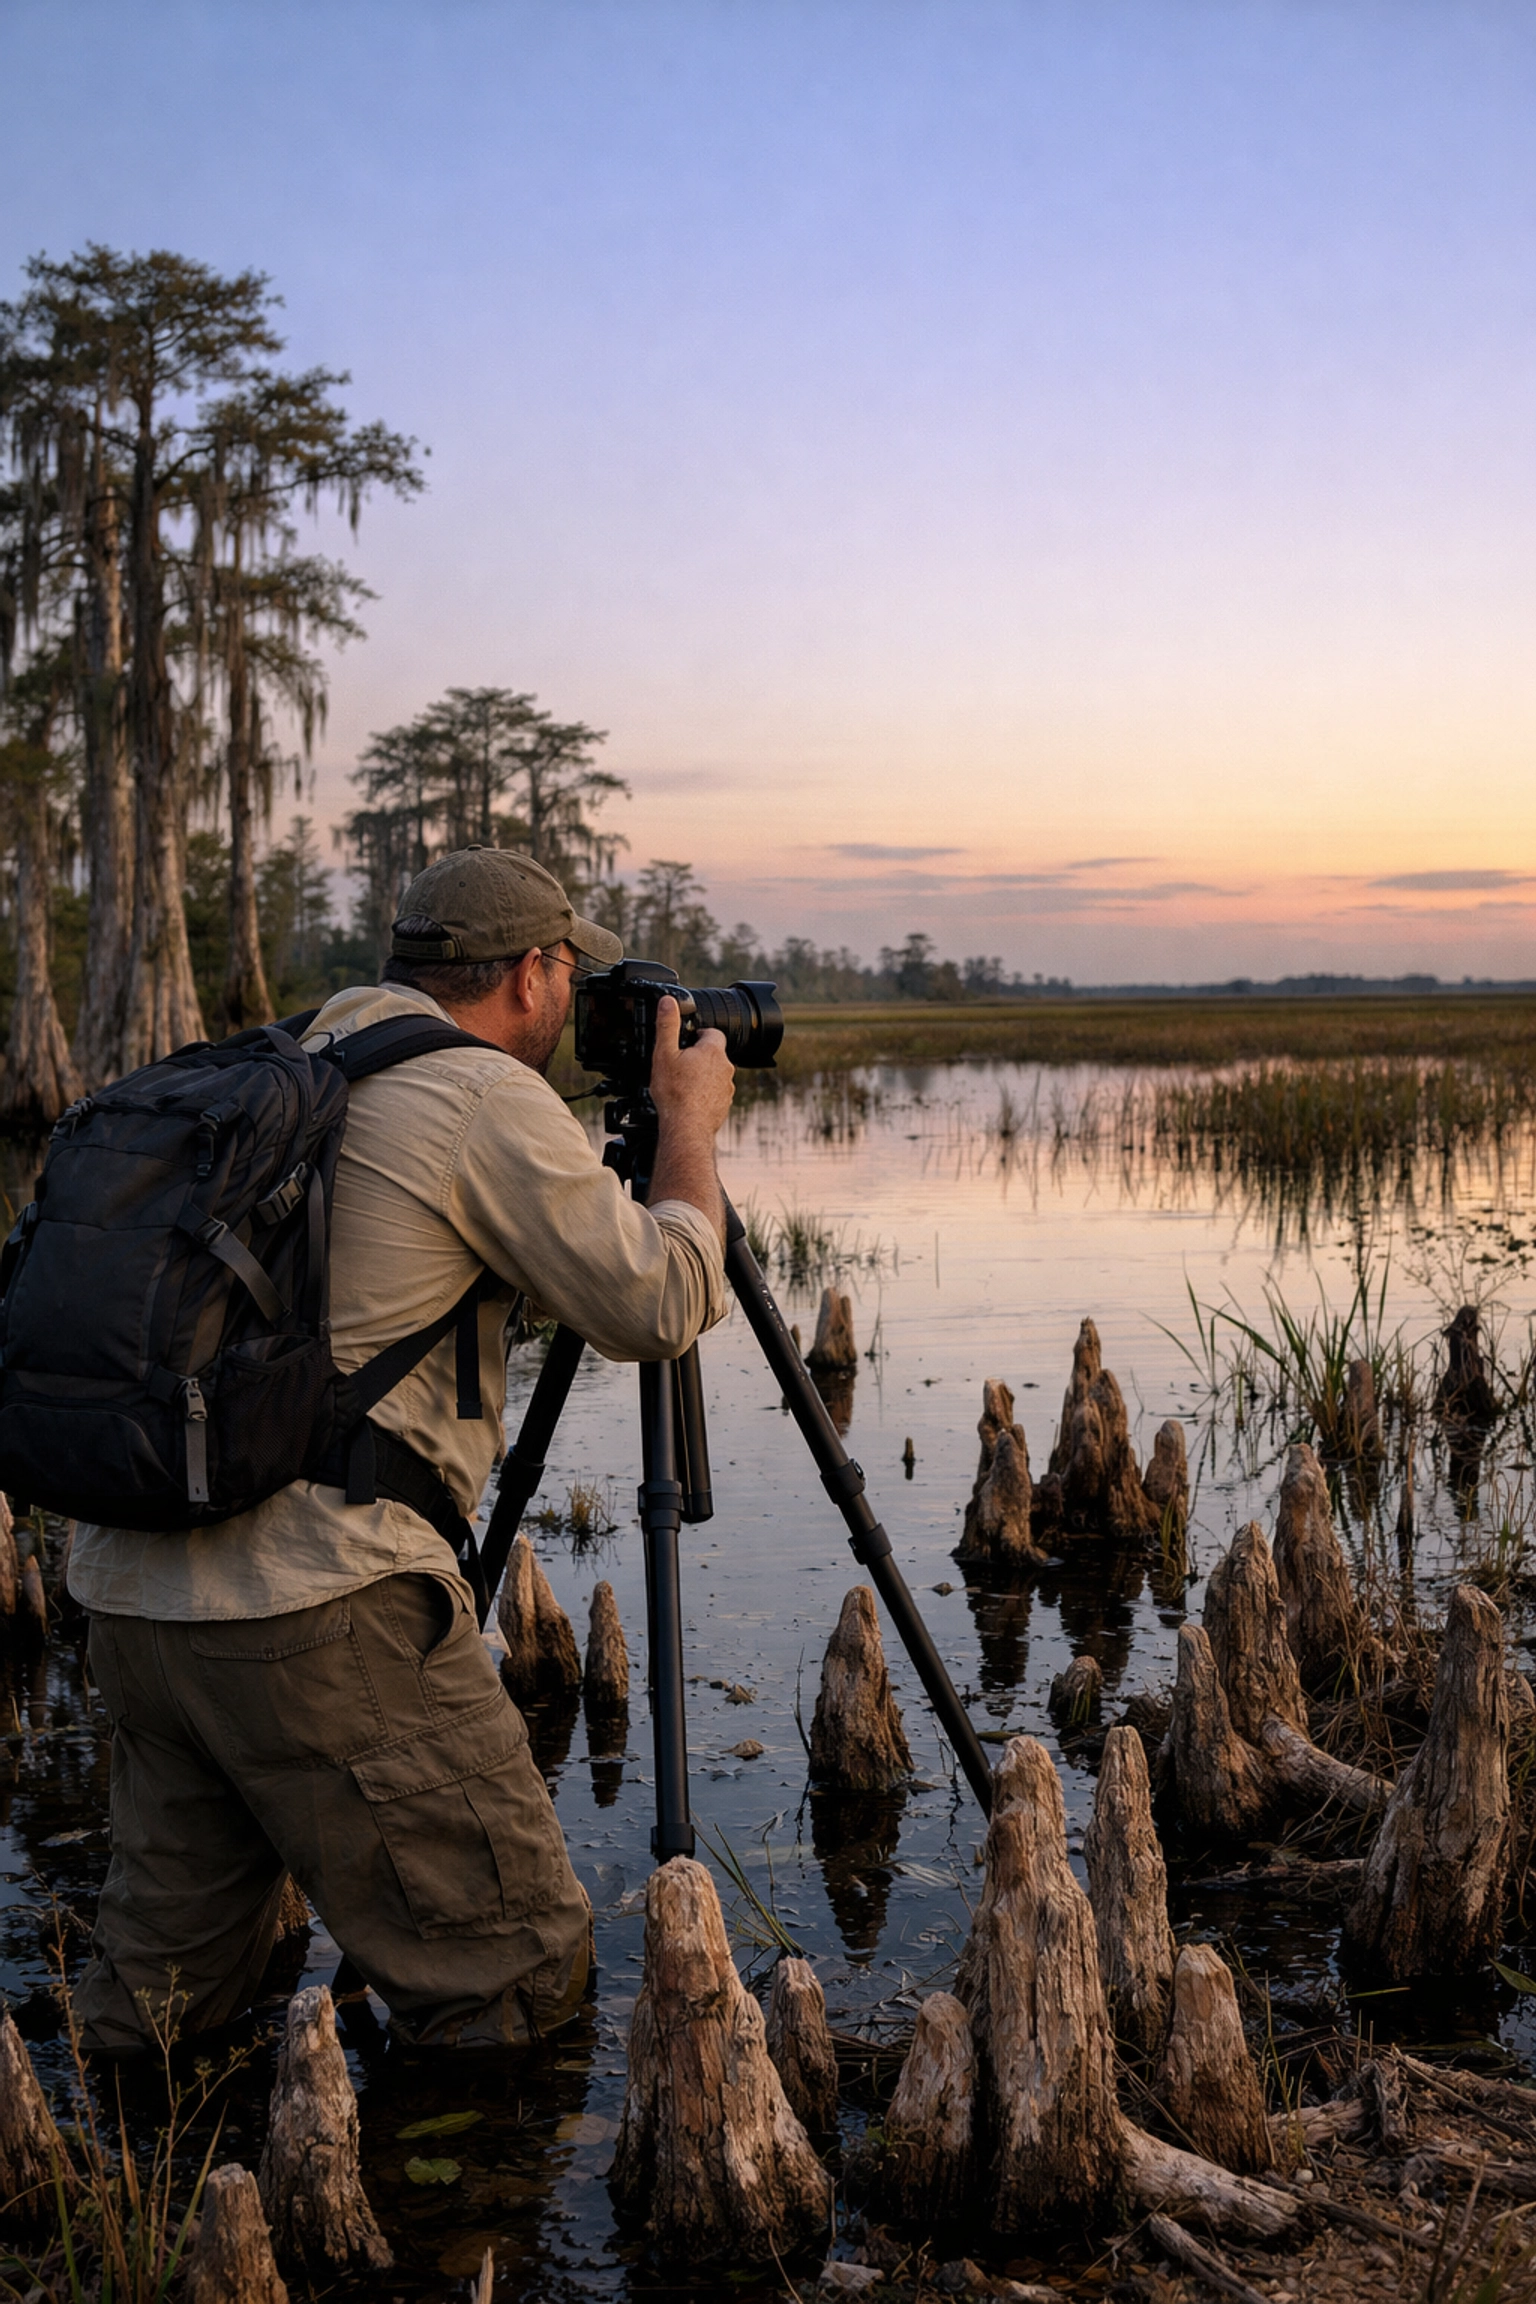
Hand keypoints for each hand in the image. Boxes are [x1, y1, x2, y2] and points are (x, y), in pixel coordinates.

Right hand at [649, 995, 734, 1137]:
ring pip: (714, 1074)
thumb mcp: (664, 1053)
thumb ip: (667, 1025)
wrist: (686, 1128)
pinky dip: (703, 1094)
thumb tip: (668, 1001)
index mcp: (713, 1050)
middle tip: (679, 1065)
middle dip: (698, 1056)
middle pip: (713, 1054)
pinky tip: (688, 1100)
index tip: (685, 1042)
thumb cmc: (675, 1093)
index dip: (697, 1035)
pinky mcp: (724, 1105)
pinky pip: (714, 1093)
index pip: (712, 1032)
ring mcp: (727, 1088)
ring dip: (702, 1076)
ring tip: (681, 1084)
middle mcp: (725, 1067)